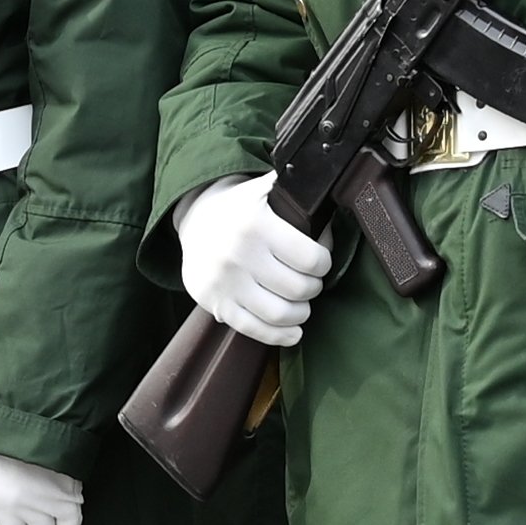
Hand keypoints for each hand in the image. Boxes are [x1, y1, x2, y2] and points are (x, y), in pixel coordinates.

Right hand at [175, 175, 331, 345]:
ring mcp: (224, 282)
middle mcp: (238, 254)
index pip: (311, 258)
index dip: (324, 263)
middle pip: (298, 289)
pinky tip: (292, 331)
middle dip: (313, 288)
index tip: (321, 260)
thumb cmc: (240, 206)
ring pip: (279, 314)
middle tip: (312, 282)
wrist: (193, 218)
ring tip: (302, 304)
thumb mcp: (265, 188)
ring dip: (301, 313)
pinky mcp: (214, 302)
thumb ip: (299, 193)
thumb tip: (332, 213)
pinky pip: (252, 329)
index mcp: (256, 223)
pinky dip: (278, 335)